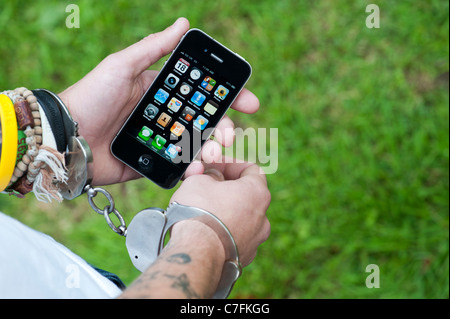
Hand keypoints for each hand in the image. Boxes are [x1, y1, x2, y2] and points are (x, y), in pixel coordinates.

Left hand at [58, 18, 259, 185]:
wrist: (66, 137)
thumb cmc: (91, 96)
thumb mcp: (122, 65)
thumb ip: (154, 47)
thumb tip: (183, 22)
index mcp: (162, 94)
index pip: (202, 94)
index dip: (228, 98)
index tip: (249, 102)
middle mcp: (165, 118)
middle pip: (206, 123)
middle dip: (226, 128)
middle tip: (232, 135)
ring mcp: (161, 142)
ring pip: (197, 146)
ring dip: (213, 150)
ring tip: (215, 153)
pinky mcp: (153, 164)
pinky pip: (179, 167)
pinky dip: (193, 169)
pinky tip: (198, 167)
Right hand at [170, 160, 270, 266]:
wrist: (195, 254)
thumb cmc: (198, 212)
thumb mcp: (199, 180)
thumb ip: (211, 174)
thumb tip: (214, 178)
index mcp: (257, 193)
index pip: (251, 169)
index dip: (231, 164)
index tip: (215, 166)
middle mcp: (262, 218)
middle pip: (246, 195)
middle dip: (226, 189)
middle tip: (205, 187)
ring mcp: (255, 241)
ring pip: (241, 219)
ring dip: (225, 212)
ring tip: (201, 211)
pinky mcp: (243, 258)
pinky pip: (234, 239)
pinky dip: (222, 233)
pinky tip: (204, 232)